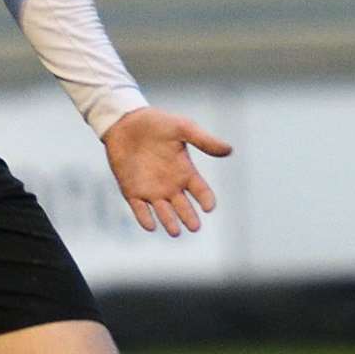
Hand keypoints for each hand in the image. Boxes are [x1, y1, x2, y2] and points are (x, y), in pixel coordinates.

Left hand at [101, 108, 231, 236]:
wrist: (125, 121)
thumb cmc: (156, 123)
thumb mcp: (183, 128)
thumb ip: (204, 140)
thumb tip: (229, 150)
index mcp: (186, 171)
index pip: (201, 191)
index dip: (206, 200)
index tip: (208, 206)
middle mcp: (171, 185)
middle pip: (184, 207)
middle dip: (189, 218)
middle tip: (194, 227)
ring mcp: (151, 190)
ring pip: (163, 212)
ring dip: (169, 222)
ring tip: (176, 232)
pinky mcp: (132, 191)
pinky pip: (140, 209)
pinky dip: (145, 218)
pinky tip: (151, 225)